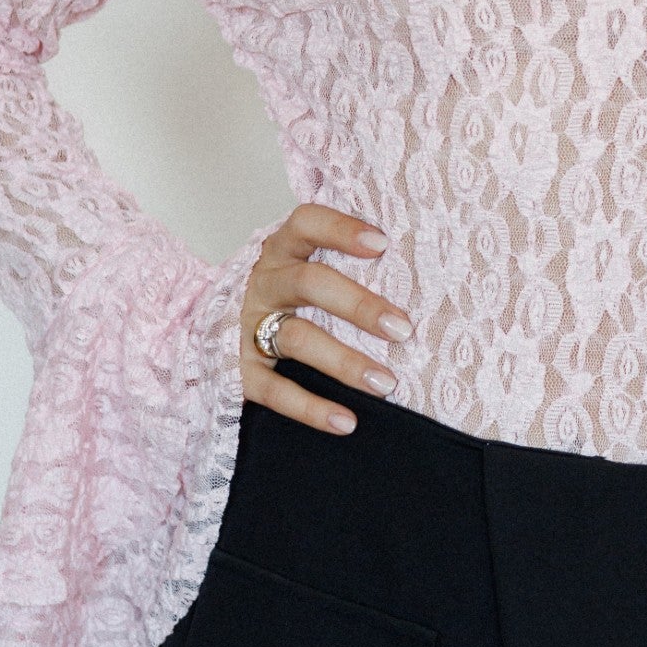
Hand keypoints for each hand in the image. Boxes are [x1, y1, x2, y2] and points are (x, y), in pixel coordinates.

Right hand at [239, 204, 413, 435]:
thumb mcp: (308, 265)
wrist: (221, 331)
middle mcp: (265, 282)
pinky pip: (275, 391)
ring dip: (343, 362)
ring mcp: (249, 326)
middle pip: (309, 284)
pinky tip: (346, 422)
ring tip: (386, 383)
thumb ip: (348, 262)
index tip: (382, 244)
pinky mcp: (240, 370)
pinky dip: (311, 408)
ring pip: (296, 338)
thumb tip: (425, 270)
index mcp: (284, 249)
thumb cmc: (292, 295)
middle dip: (358, 305)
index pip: (306, 223)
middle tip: (402, 329)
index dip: (340, 229)